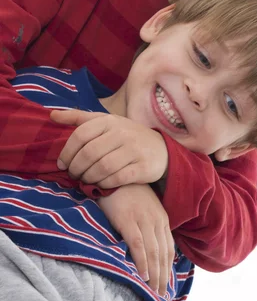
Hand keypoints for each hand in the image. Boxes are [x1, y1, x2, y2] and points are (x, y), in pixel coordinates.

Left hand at [50, 110, 167, 187]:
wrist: (161, 149)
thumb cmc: (126, 136)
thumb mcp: (106, 122)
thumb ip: (79, 118)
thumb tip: (52, 115)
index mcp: (110, 120)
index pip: (80, 135)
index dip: (67, 152)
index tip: (62, 164)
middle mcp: (122, 132)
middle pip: (89, 153)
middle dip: (76, 168)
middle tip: (74, 176)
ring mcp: (134, 149)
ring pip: (102, 168)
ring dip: (89, 178)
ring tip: (86, 181)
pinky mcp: (143, 167)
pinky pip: (117, 179)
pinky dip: (105, 184)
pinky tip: (101, 184)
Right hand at [98, 183, 174, 295]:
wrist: (112, 172)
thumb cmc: (124, 192)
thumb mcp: (141, 207)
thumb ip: (146, 224)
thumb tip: (147, 248)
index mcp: (161, 217)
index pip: (168, 248)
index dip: (168, 268)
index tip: (166, 285)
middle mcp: (156, 219)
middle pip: (163, 253)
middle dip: (163, 276)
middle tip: (161, 295)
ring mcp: (143, 219)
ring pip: (153, 252)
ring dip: (155, 274)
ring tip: (153, 291)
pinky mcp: (128, 219)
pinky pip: (138, 244)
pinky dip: (142, 261)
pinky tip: (143, 275)